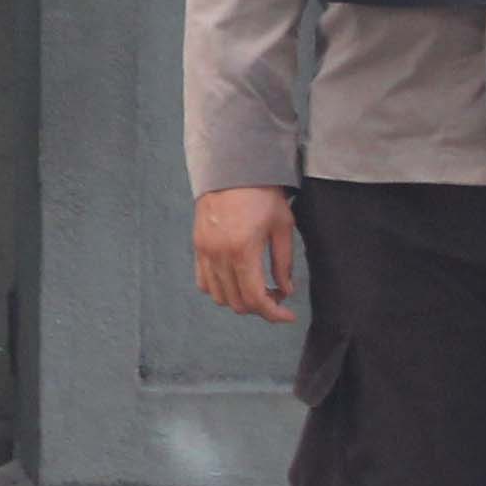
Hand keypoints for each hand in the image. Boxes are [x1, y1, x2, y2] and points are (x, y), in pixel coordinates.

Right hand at [192, 185, 299, 323]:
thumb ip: (283, 263)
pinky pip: (204, 281)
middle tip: (277, 297)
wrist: (231, 168)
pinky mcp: (198, 246)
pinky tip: (237, 281)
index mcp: (242, 250)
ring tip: (258, 288)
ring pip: (219, 296)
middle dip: (260, 307)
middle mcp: (219, 255)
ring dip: (240, 300)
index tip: (288, 316)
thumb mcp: (282, 226)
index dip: (273, 313)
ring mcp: (205, 251)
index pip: (255, 297)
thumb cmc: (261, 193)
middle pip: (237, 302)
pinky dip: (221, 289)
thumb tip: (285, 290)